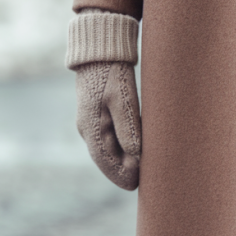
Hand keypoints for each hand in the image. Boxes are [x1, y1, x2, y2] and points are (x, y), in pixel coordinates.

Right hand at [74, 61, 140, 189]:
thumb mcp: (123, 98)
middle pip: (107, 160)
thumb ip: (128, 127)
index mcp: (91, 128)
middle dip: (125, 171)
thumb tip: (135, 155)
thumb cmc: (112, 73)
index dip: (122, 175)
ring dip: (125, 161)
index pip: (106, 162)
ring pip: (109, 151)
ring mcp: (92, 124)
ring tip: (145, 168)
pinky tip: (137, 150)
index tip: (139, 184)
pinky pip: (110, 140)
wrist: (100, 52)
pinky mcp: (99, 116)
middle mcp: (89, 130)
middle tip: (147, 178)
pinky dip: (123, 148)